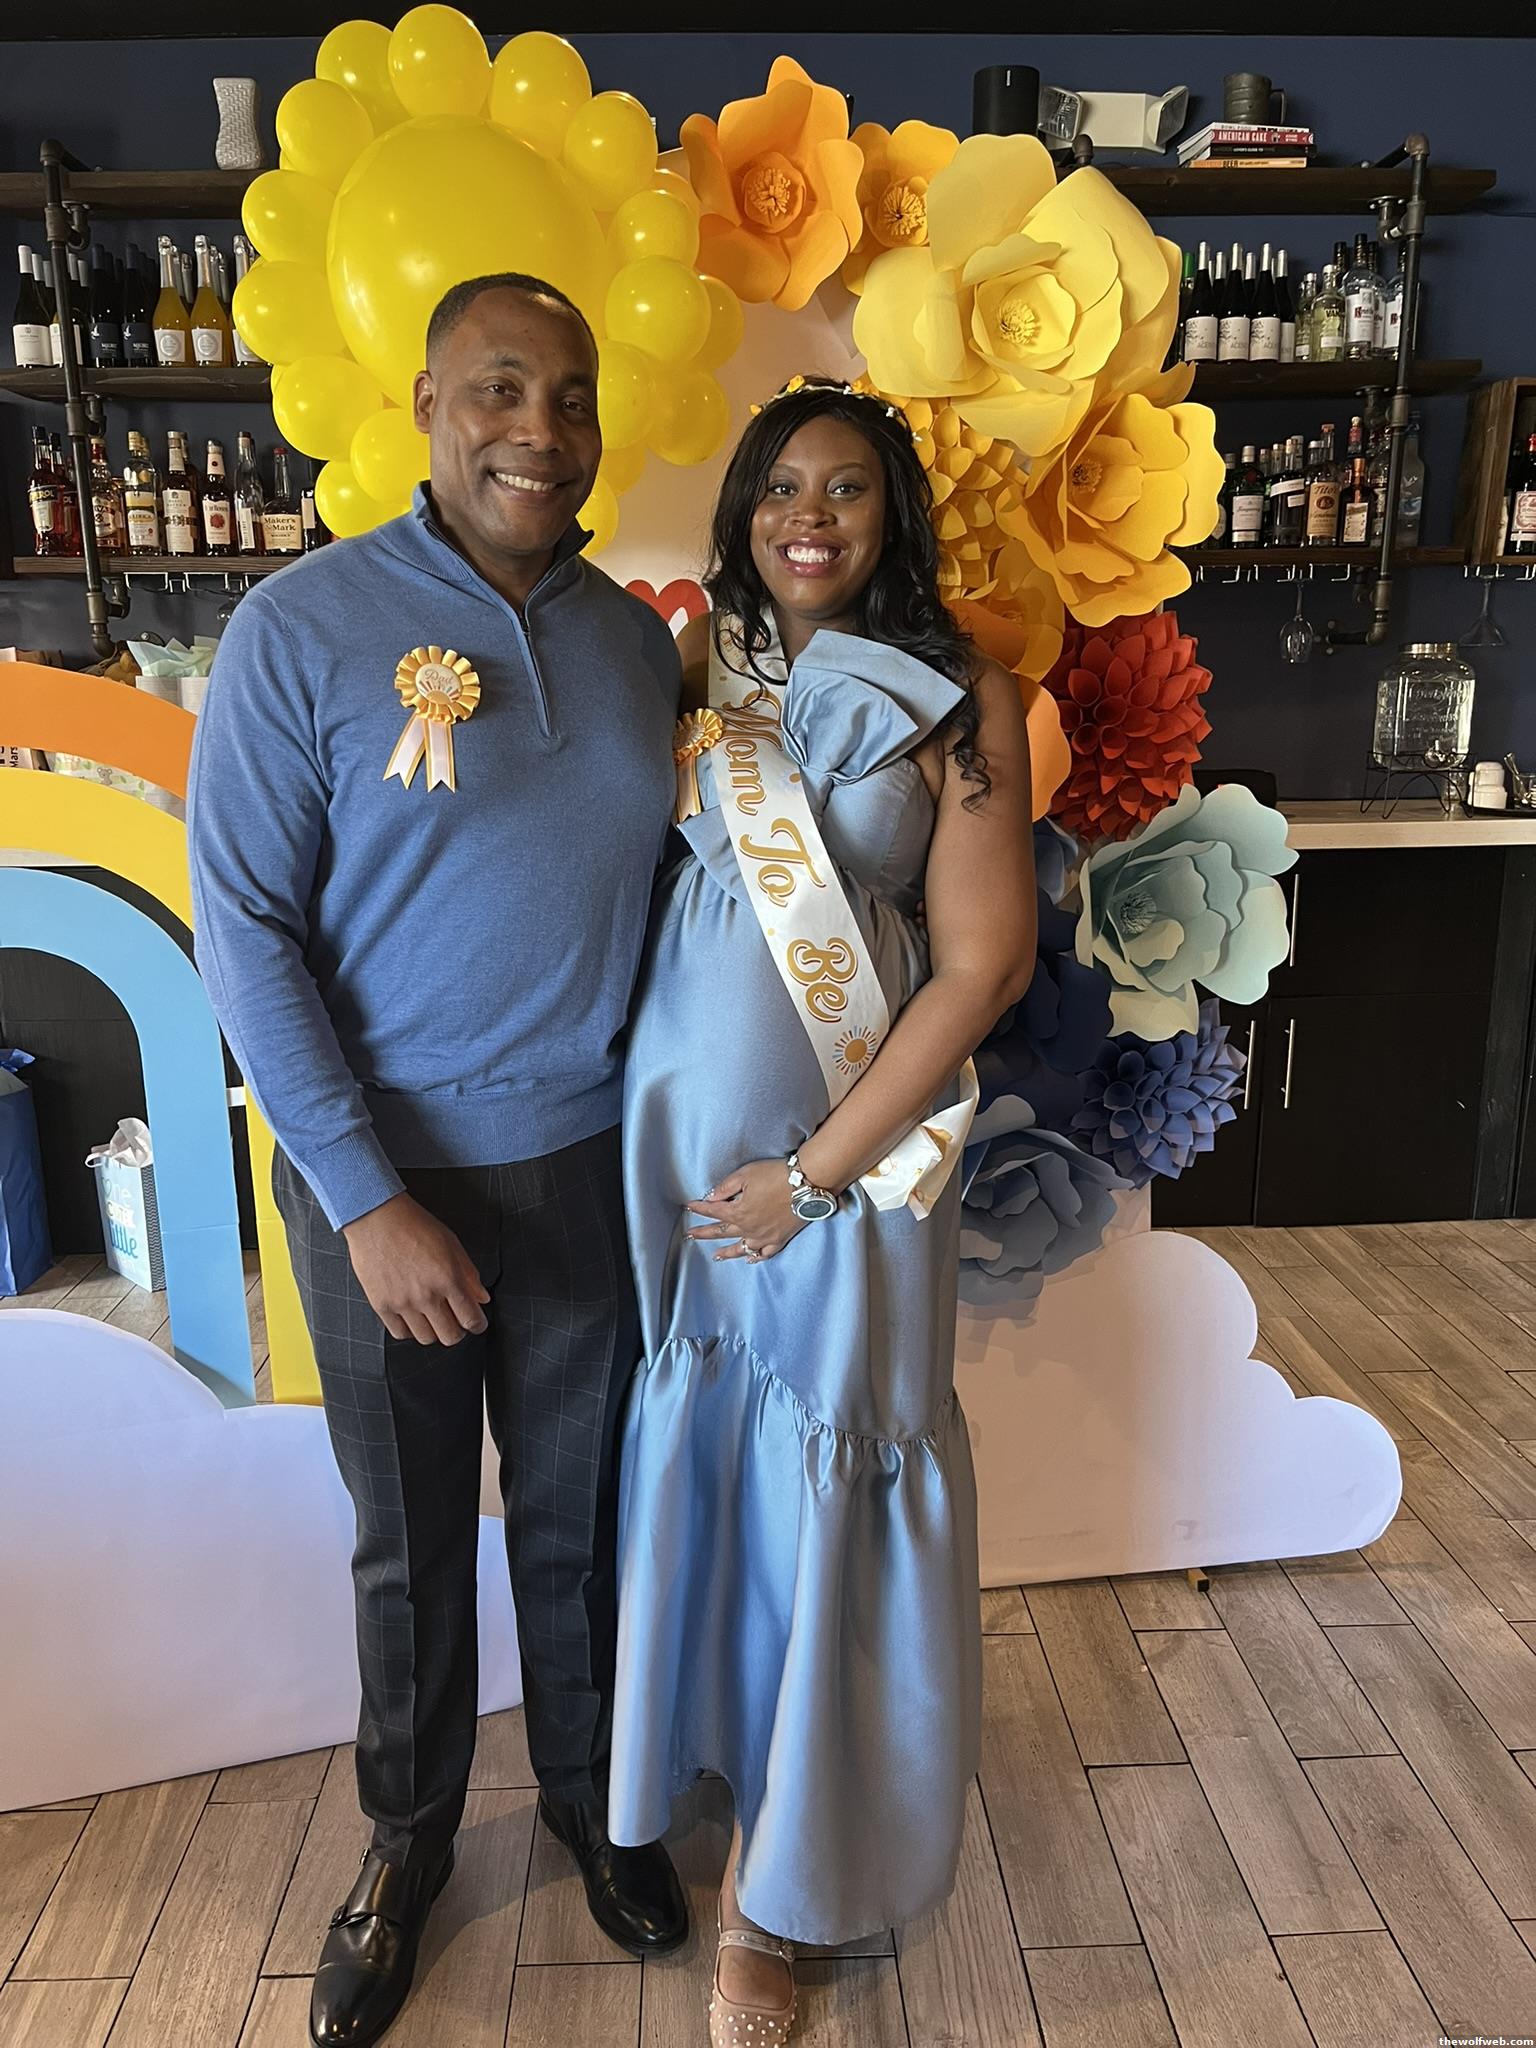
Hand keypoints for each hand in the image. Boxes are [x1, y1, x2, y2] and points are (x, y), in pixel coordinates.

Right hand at [343, 1192, 489, 1345]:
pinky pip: (400, 1333)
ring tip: (433, 1317)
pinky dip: (410, 1330)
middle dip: (458, 1331)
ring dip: (434, 1331)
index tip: (477, 1323)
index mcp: (448, 1279)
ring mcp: (402, 1303)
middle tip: (456, 1322)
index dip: (478, 1325)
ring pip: (426, 1338)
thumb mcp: (451, 1244)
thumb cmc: (414, 1226)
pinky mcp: (381, 1305)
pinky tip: (414, 1318)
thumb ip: (469, 1274)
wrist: (376, 1218)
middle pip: (449, 1336)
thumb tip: (482, 1298)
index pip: (470, 1319)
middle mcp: (426, 1296)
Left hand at [686, 1159, 805, 1263]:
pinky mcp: (780, 1239)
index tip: (688, 1207)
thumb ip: (726, 1188)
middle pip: (722, 1231)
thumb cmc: (776, 1175)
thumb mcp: (746, 1174)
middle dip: (704, 1233)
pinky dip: (756, 1257)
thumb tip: (710, 1198)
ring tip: (715, 1256)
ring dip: (726, 1252)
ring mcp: (765, 1236)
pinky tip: (750, 1259)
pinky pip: (765, 1253)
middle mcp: (748, 1228)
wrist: (807, 1184)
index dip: (699, 1208)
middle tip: (690, 1236)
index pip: (713, 1211)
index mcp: (738, 1212)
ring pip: (741, 1248)